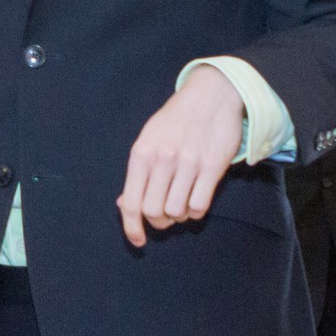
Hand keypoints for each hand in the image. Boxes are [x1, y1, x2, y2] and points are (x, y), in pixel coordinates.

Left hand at [117, 66, 243, 246]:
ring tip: (181, 204)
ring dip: (178, 216)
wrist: (211, 95)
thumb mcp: (148, 139)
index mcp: (142, 153)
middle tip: (164, 215)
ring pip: (177, 212)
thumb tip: (123, 205)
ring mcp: (189, 163)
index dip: (131, 228)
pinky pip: (199, 206)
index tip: (137, 241)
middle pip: (153, 212)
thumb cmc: (176, 120)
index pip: (131, 202)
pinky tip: (195, 199)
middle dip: (158, 222)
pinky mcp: (212, 166)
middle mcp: (163, 159)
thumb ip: (137, 174)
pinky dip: (195, 211)